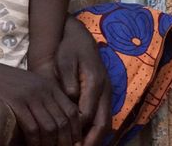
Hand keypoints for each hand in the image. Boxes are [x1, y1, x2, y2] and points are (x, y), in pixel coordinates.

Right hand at [0, 63, 80, 145]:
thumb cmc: (3, 83)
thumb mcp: (28, 86)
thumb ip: (43, 99)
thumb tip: (56, 122)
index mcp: (48, 85)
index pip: (72, 111)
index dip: (76, 130)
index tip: (74, 144)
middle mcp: (42, 90)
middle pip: (63, 121)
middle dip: (65, 142)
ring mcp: (29, 95)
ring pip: (50, 127)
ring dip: (50, 145)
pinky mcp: (16, 102)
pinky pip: (32, 128)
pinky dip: (35, 142)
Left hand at [55, 17, 110, 145]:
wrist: (80, 36)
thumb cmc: (69, 48)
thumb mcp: (65, 59)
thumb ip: (68, 79)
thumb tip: (71, 97)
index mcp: (95, 82)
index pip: (87, 113)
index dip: (77, 128)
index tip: (64, 138)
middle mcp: (105, 91)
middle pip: (102, 123)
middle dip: (91, 141)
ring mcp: (107, 94)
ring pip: (106, 123)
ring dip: (95, 139)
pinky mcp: (104, 96)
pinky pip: (104, 118)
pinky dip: (96, 131)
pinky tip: (83, 139)